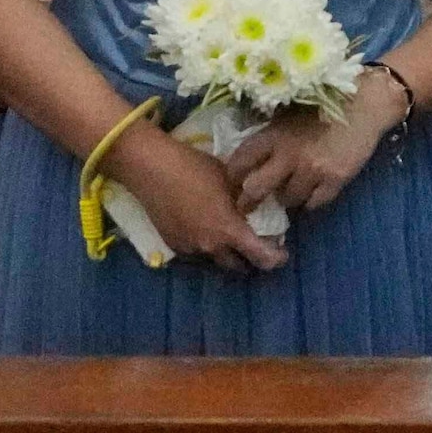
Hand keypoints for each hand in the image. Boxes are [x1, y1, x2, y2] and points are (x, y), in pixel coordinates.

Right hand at [109, 125, 284, 271]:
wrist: (150, 168)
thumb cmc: (193, 167)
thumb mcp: (228, 178)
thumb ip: (244, 198)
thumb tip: (256, 206)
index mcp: (228, 230)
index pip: (261, 257)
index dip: (275, 258)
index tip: (281, 253)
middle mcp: (210, 247)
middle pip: (238, 266)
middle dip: (249, 259)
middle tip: (255, 245)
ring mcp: (190, 248)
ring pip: (215, 260)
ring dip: (225, 253)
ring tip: (227, 236)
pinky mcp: (173, 244)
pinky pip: (196, 253)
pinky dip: (204, 246)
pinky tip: (202, 228)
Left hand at [225, 99, 390, 218]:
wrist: (365, 104)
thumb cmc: (324, 105)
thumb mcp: (288, 114)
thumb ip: (269, 135)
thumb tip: (249, 159)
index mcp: (274, 134)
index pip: (240, 162)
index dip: (234, 176)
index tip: (234, 182)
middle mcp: (289, 155)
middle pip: (256, 189)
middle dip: (249, 200)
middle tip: (249, 205)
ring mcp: (313, 170)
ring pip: (287, 200)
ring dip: (286, 198)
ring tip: (290, 189)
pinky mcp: (335, 180)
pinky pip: (314, 204)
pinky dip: (310, 201)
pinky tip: (312, 190)